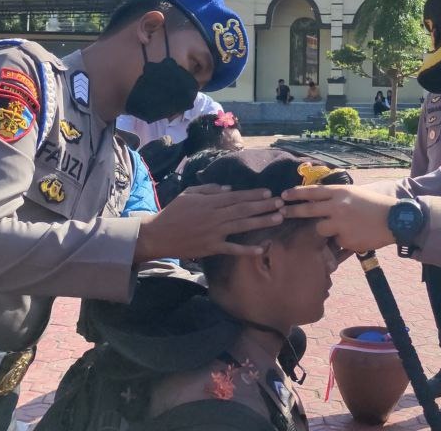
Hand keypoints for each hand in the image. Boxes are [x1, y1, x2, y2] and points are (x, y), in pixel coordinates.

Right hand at [135, 184, 283, 261]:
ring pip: (242, 226)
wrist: (158, 234)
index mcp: (210, 202)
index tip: (269, 192)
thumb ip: (210, 190)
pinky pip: (232, 249)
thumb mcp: (189, 194)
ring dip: (261, 221)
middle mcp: (215, 216)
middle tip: (281, 203)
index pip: (236, 196)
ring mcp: (214, 233)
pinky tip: (262, 248)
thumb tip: (230, 189)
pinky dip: (247, 249)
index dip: (254, 194)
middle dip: (264, 206)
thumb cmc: (173, 212)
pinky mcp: (212, 247)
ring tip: (278, 218)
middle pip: (244, 209)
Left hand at [282, 185, 396, 252]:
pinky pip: (337, 241)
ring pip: (320, 229)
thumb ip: (336, 197)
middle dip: (292, 211)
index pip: (312, 192)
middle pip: (308, 210)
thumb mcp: (355, 193)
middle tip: (281, 212)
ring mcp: (341, 225)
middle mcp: (338, 207)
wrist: (395, 219)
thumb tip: (317, 199)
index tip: (284, 195)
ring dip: (324, 230)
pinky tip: (356, 235)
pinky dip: (342, 240)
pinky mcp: (346, 240)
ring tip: (338, 228)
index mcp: (340, 193)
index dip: (296, 194)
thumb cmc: (374, 204)